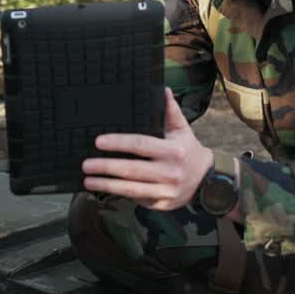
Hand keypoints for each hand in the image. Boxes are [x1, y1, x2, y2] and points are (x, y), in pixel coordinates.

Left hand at [82, 87, 213, 210]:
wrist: (208, 181)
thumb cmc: (188, 150)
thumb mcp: (182, 129)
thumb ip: (171, 110)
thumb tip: (163, 89)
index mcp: (173, 151)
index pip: (140, 145)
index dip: (118, 143)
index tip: (98, 142)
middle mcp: (170, 172)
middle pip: (131, 170)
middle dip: (105, 167)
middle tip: (86, 165)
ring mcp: (166, 191)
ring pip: (131, 189)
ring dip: (107, 185)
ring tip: (88, 180)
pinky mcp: (162, 204)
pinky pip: (138, 200)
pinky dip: (120, 195)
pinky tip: (105, 189)